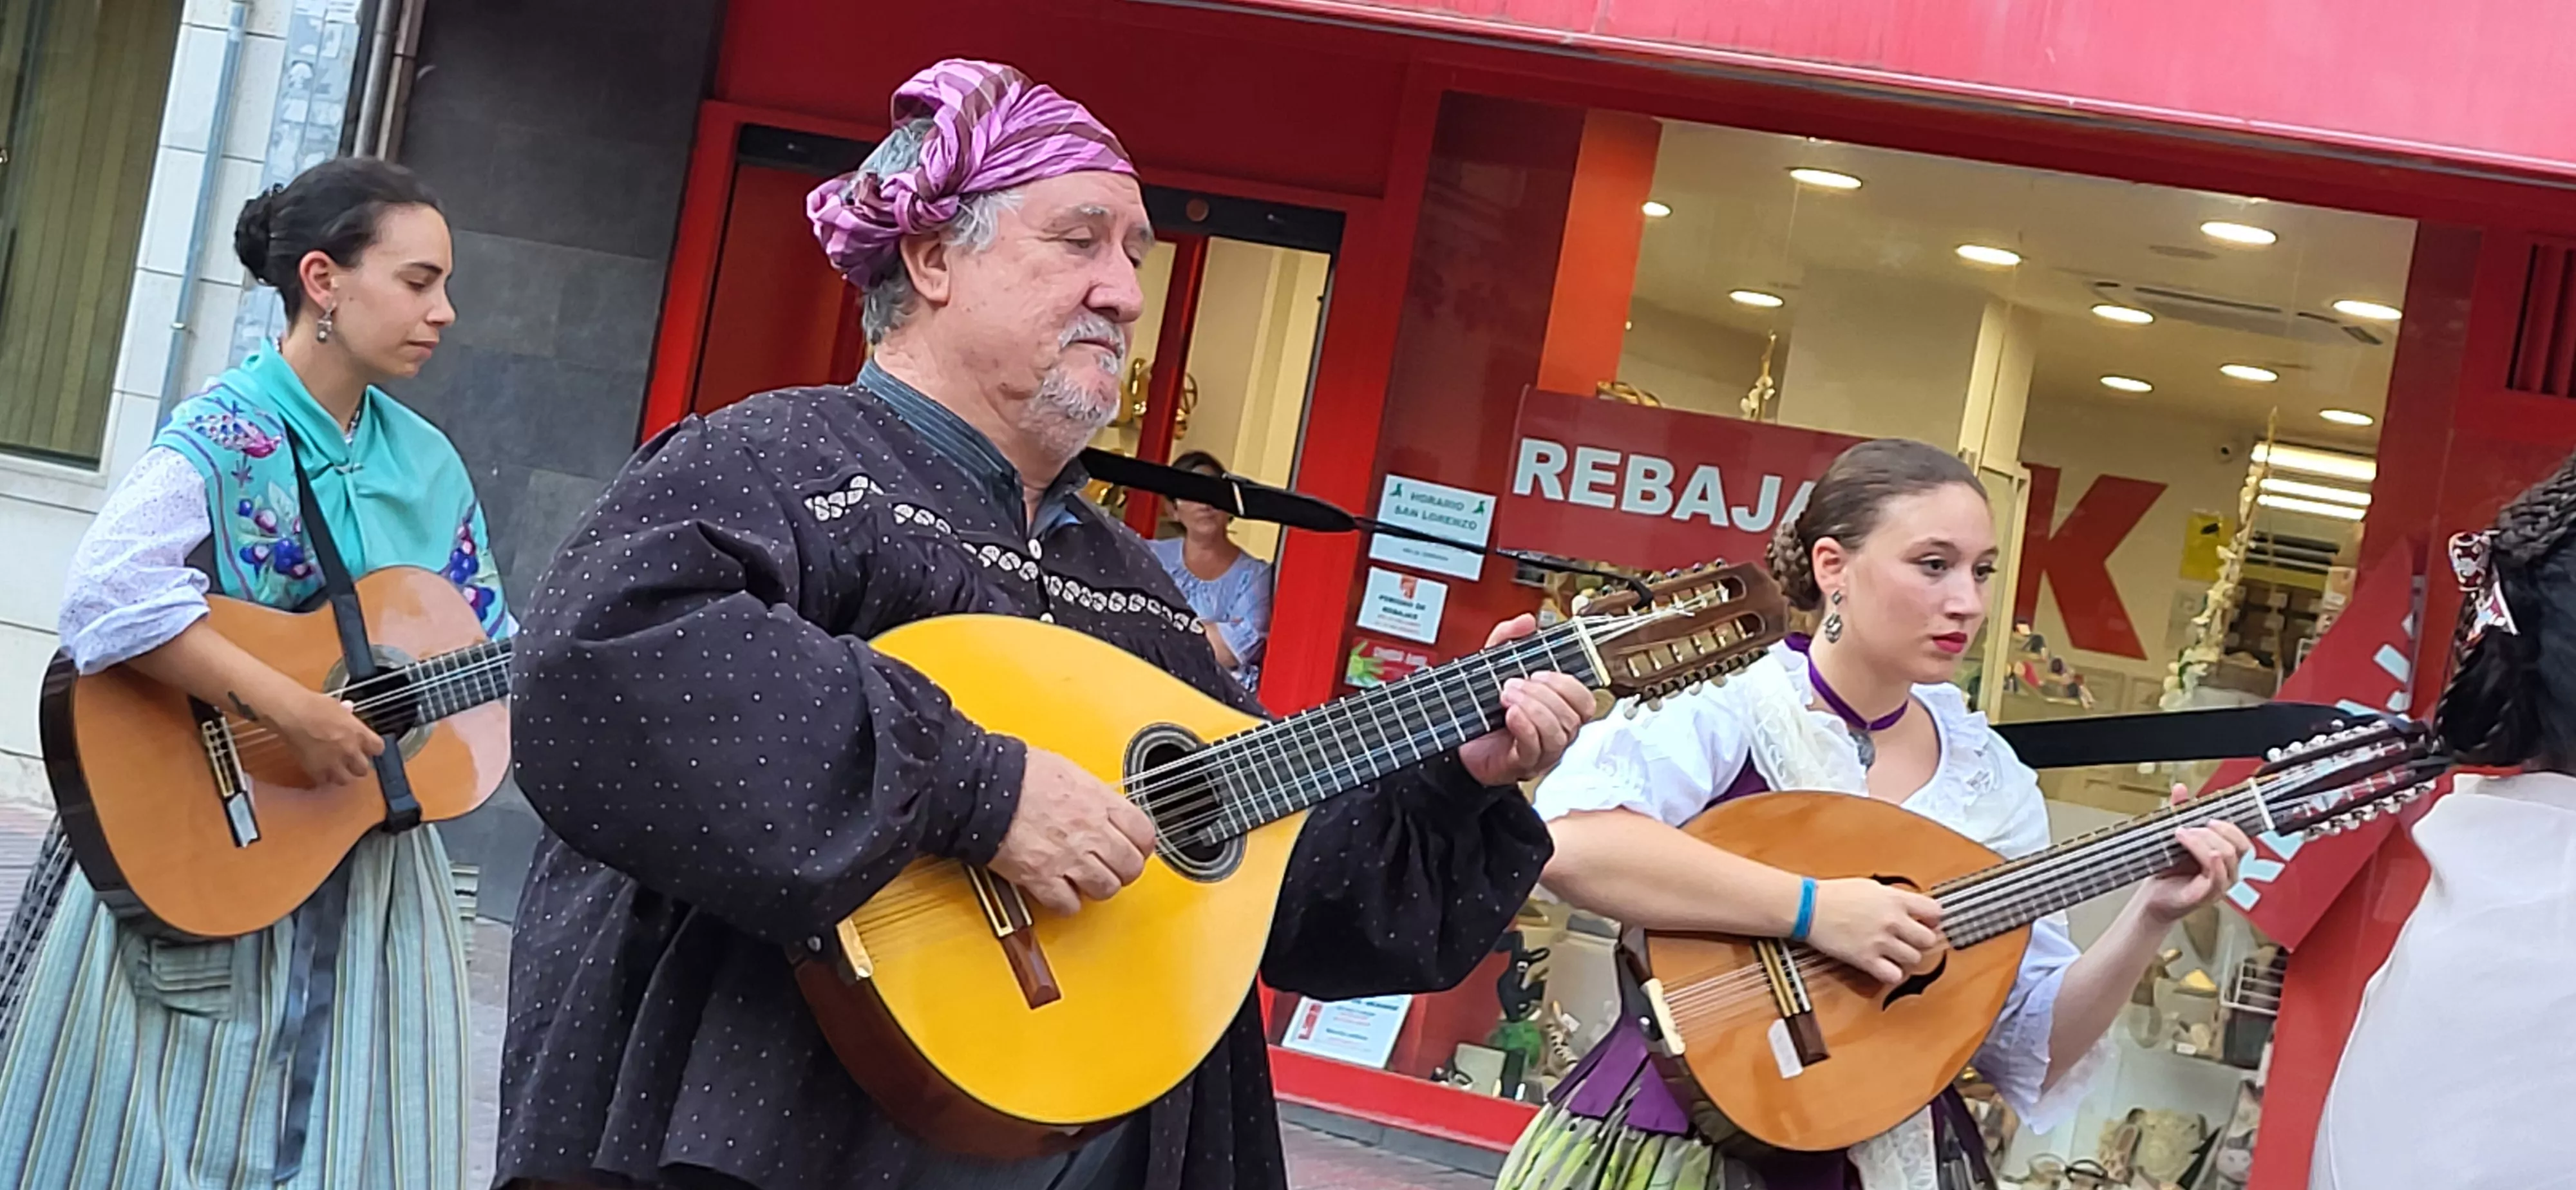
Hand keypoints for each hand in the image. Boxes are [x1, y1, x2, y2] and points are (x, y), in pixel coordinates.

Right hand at [270, 689, 383, 786]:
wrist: (292, 713)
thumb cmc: (313, 705)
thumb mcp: (336, 706)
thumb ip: (346, 715)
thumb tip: (348, 709)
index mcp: (359, 733)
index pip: (378, 749)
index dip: (372, 749)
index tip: (367, 748)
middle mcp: (350, 750)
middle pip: (363, 769)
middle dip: (357, 765)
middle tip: (350, 761)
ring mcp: (334, 762)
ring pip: (346, 780)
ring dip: (342, 775)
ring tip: (336, 769)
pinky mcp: (316, 770)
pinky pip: (325, 781)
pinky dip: (323, 777)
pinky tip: (319, 769)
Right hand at [990, 747, 1158, 915]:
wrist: (983, 787)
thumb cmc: (1017, 773)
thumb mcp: (1068, 771)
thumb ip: (1091, 794)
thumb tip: (1101, 805)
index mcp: (1098, 802)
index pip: (1143, 833)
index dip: (1142, 845)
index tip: (1135, 847)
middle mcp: (1089, 831)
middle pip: (1130, 866)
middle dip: (1125, 870)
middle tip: (1114, 868)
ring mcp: (1068, 857)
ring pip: (1105, 889)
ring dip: (1098, 887)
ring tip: (1087, 880)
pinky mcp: (1042, 878)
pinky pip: (1069, 904)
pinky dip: (1067, 903)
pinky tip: (1061, 891)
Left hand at [1457, 615, 1592, 786]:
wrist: (1456, 744)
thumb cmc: (1481, 710)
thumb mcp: (1492, 667)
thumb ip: (1507, 641)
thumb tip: (1526, 621)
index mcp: (1557, 710)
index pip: (1584, 701)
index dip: (1567, 685)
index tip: (1539, 672)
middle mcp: (1556, 732)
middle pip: (1574, 716)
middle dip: (1544, 694)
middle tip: (1514, 684)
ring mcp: (1542, 751)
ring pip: (1559, 733)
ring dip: (1534, 708)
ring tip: (1507, 697)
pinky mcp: (1523, 764)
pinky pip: (1536, 748)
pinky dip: (1525, 727)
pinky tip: (1511, 715)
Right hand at [1805, 877, 1945, 986]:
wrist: (1808, 907)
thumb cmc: (1834, 895)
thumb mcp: (1871, 887)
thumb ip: (1895, 898)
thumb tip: (1912, 908)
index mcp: (1894, 899)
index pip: (1934, 911)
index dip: (1934, 919)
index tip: (1929, 922)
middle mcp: (1892, 920)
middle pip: (1928, 939)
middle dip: (1920, 940)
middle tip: (1911, 940)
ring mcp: (1880, 941)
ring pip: (1914, 959)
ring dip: (1906, 957)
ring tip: (1894, 952)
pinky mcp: (1866, 959)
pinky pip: (1894, 975)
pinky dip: (1892, 973)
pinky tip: (1885, 966)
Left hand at [2134, 783, 2252, 924]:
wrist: (2153, 895)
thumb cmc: (2168, 869)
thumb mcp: (2176, 837)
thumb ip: (2180, 813)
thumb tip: (2180, 788)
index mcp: (2226, 858)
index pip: (2243, 840)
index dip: (2230, 826)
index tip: (2208, 818)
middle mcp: (2228, 872)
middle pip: (2239, 846)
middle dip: (2215, 831)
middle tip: (2189, 827)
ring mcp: (2220, 885)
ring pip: (2226, 856)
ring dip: (2203, 840)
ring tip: (2181, 835)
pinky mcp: (2206, 895)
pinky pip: (2218, 878)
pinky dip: (2211, 860)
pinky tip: (2200, 849)